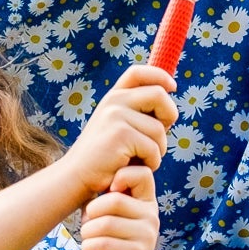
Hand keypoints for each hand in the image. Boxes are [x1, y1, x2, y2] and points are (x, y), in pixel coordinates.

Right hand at [59, 63, 175, 202]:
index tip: (172, 87)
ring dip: (158, 150)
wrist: (76, 176)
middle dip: (169, 116)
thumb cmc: (104, 157)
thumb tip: (169, 105)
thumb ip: (137, 114)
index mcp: (113, 97)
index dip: (160, 75)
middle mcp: (114, 101)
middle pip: (159, 95)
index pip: (138, 73)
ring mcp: (116, 116)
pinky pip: (153, 148)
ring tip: (140, 159)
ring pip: (159, 129)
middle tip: (158, 139)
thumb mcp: (117, 127)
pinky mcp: (120, 135)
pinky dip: (151, 162)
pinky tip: (134, 167)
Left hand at [79, 164, 159, 249]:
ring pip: (103, 223)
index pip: (142, 173)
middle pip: (113, 200)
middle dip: (91, 216)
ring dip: (88, 235)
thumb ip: (106, 199)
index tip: (109, 191)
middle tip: (91, 230)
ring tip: (94, 244)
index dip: (120, 176)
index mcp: (147, 204)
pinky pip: (100, 243)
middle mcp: (151, 217)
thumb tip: (91, 179)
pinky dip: (89, 249)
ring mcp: (146, 235)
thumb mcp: (110, 219)